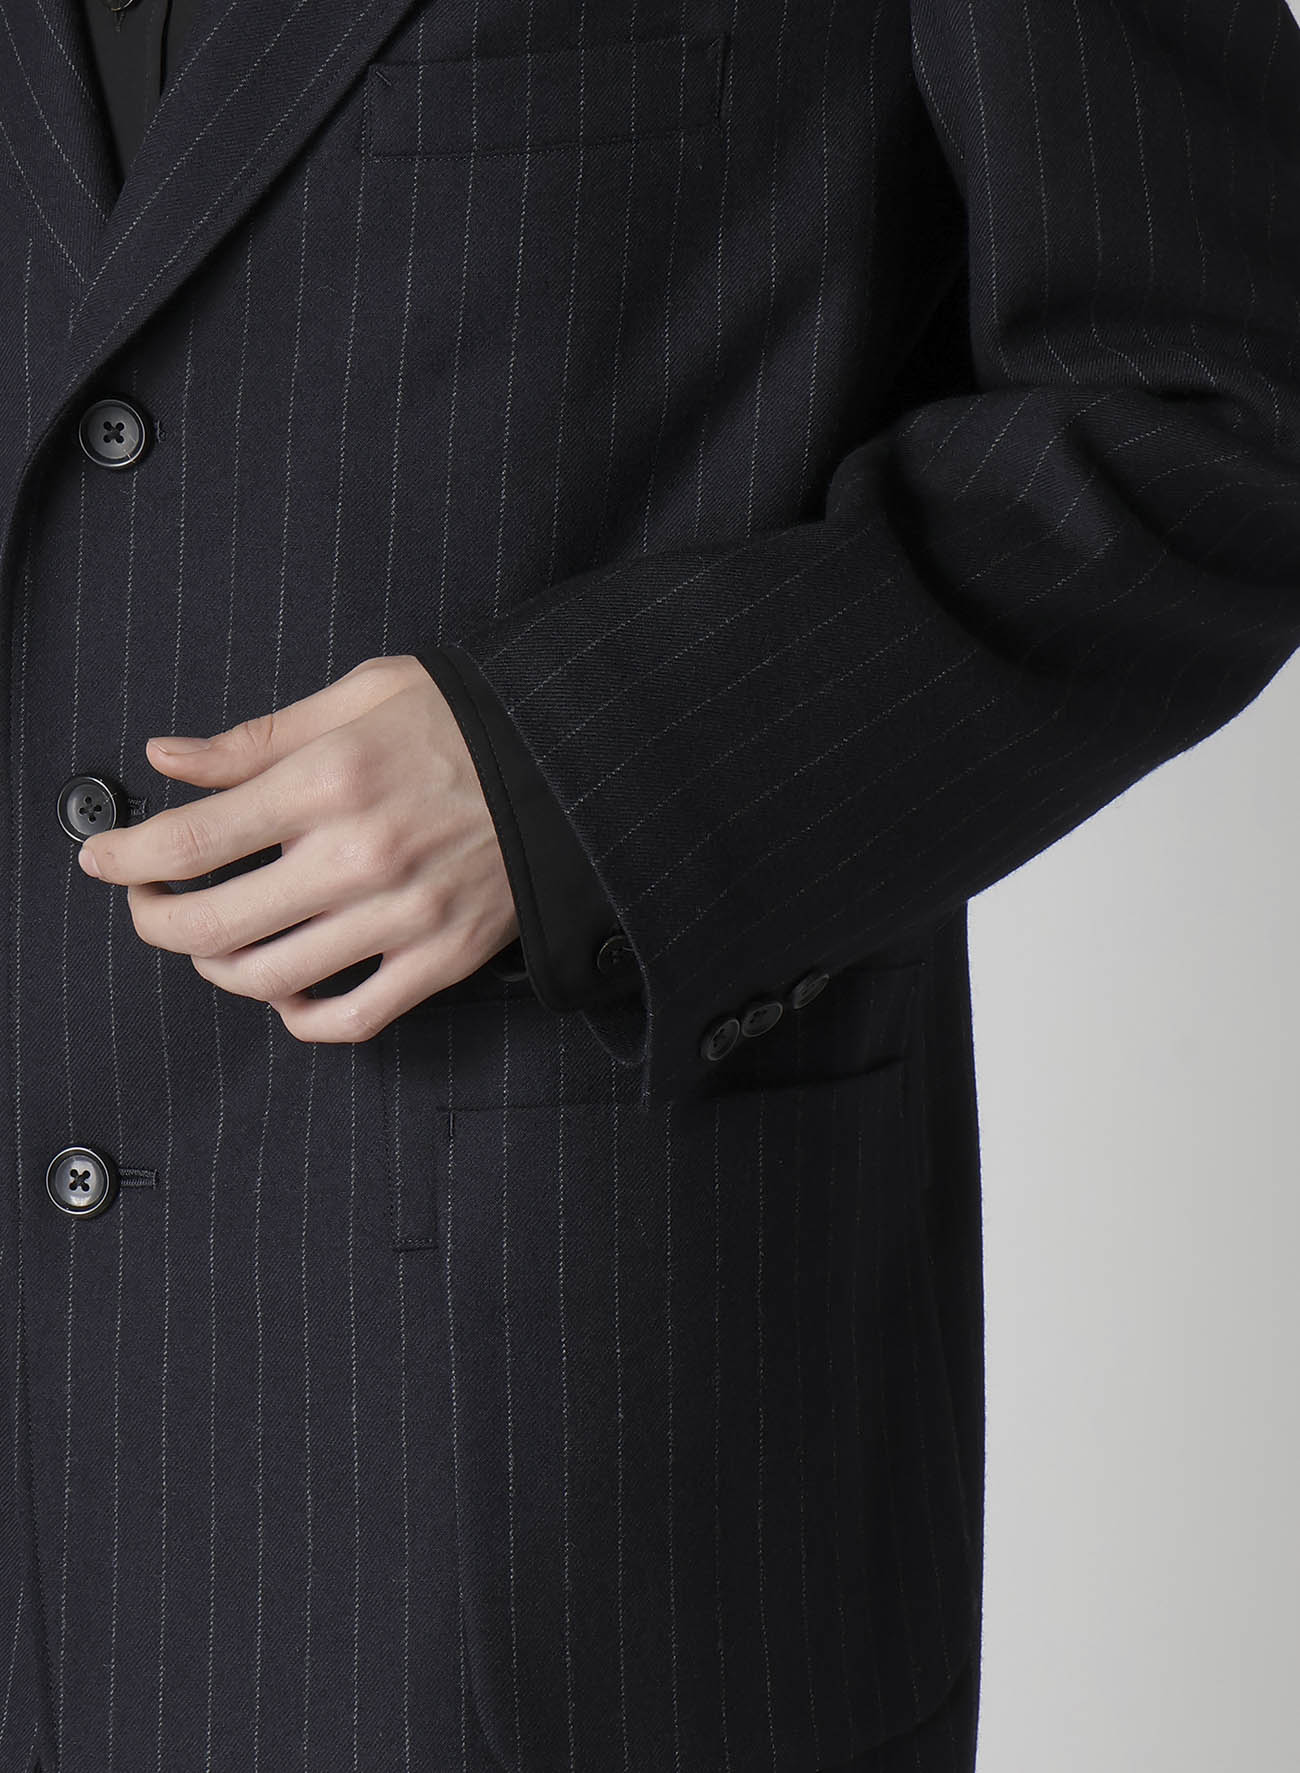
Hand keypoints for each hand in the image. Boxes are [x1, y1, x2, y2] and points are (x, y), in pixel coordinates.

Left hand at [76, 655, 521, 1041]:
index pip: (192, 841)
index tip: (102, 860)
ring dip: (218, 969)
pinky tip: (285, 991)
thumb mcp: (362, 696)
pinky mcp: (441, 958)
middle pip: (212, 924)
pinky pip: (352, 1018)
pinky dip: (300, 1018)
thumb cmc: (468, 722)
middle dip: (155, 920)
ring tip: (214, 943)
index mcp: (331, 781)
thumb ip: (259, 736)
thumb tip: (172, 758)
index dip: (126, 858)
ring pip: (270, 980)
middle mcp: (359, 856)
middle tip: (146, 903)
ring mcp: (402, 917)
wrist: (572, 764)